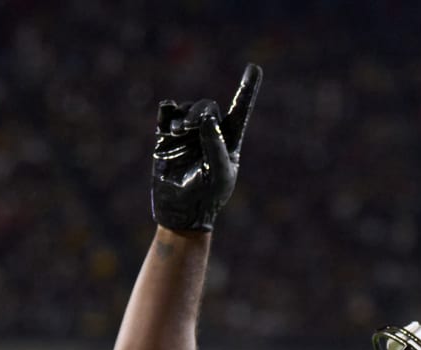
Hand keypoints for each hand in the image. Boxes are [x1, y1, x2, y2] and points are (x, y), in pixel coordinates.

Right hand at [152, 64, 261, 231]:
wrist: (181, 211)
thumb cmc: (207, 196)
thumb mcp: (218, 173)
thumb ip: (215, 144)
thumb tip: (206, 117)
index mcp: (229, 140)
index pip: (240, 110)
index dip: (247, 89)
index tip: (254, 68)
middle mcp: (209, 132)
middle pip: (208, 107)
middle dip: (200, 112)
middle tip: (190, 127)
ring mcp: (187, 133)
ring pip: (187, 109)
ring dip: (184, 116)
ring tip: (180, 133)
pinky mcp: (166, 137)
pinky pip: (167, 113)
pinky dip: (168, 110)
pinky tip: (168, 113)